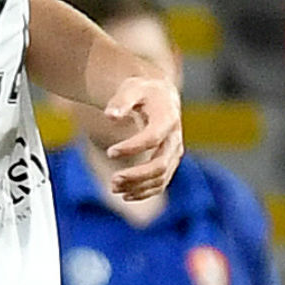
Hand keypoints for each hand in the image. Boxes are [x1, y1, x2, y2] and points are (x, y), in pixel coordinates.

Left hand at [97, 75, 182, 200]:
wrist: (159, 97)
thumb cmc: (143, 92)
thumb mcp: (131, 89)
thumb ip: (121, 101)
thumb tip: (110, 115)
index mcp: (167, 117)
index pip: (153, 138)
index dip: (132, 147)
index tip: (110, 152)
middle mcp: (175, 138)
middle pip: (160, 164)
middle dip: (137, 175)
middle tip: (113, 181)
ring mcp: (174, 152)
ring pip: (161, 177)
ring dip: (138, 186)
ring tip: (114, 187)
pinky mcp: (169, 162)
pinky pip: (161, 182)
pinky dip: (145, 191)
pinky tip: (126, 195)